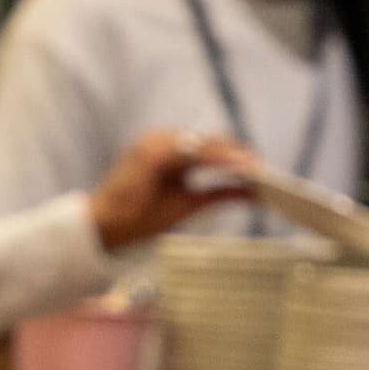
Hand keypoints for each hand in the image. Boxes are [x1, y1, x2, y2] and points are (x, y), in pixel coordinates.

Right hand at [87, 130, 249, 250]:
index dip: (235, 156)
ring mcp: (155, 143)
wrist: (105, 228)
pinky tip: (232, 167)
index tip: (260, 167)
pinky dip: (214, 158)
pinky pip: (189, 150)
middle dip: (237, 153)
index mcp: (169, 151)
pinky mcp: (151, 152)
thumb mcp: (189, 204)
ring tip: (253, 167)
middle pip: (209, 141)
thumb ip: (218, 193)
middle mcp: (163, 141)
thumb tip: (250, 191)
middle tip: (263, 168)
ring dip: (230, 154)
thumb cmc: (140, 217)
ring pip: (202, 143)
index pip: (209, 147)